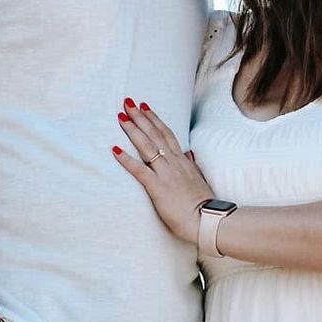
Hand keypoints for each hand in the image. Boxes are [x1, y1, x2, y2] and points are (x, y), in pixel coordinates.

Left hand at [112, 99, 211, 243]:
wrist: (206, 219)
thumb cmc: (202, 204)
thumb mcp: (198, 180)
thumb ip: (192, 165)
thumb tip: (189, 154)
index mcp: (183, 161)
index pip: (167, 133)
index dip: (154, 119)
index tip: (144, 106)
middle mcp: (174, 163)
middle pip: (155, 134)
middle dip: (140, 117)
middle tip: (127, 102)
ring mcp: (165, 174)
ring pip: (147, 146)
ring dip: (133, 130)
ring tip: (121, 116)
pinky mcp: (157, 187)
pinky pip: (139, 170)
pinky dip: (126, 159)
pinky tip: (115, 150)